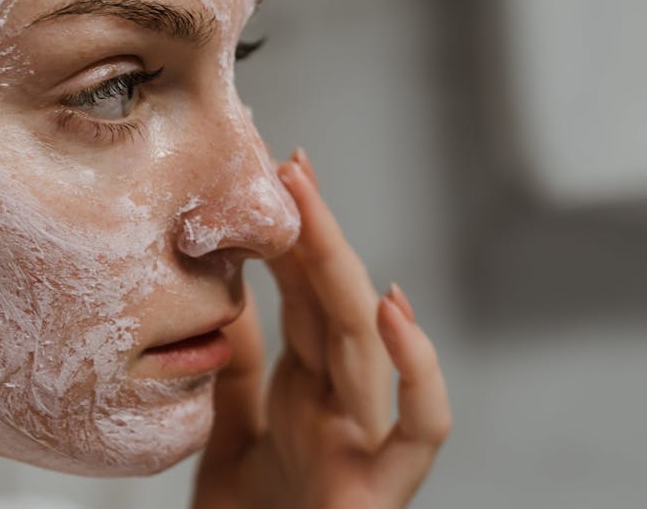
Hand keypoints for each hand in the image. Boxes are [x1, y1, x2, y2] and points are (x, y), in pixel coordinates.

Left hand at [193, 149, 451, 508]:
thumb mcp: (228, 431)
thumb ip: (237, 369)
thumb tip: (226, 293)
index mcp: (306, 388)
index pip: (304, 296)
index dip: (295, 238)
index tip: (276, 176)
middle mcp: (341, 404)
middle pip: (333, 306)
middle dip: (316, 235)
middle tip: (292, 169)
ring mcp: (364, 442)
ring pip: (367, 346)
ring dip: (343, 272)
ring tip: (311, 209)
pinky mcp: (380, 489)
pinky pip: (420, 431)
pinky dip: (418, 372)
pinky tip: (390, 311)